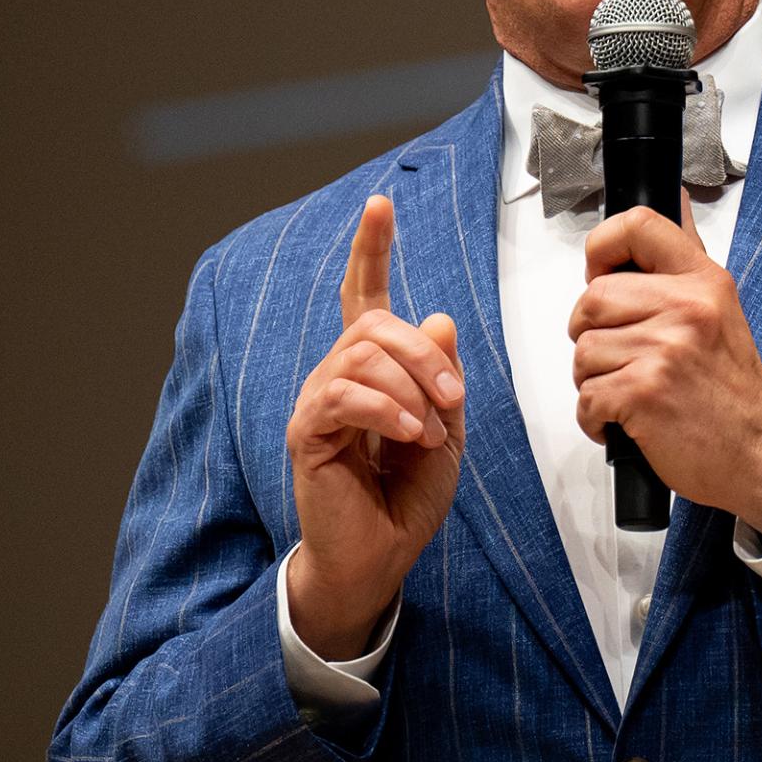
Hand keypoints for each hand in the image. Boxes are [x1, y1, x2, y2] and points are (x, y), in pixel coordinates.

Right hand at [284, 195, 465, 658]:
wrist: (381, 556)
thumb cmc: (406, 497)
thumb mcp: (447, 430)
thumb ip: (444, 376)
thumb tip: (437, 317)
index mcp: (373, 369)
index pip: (365, 296)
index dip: (371, 249)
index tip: (380, 205)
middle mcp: (339, 375)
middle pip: (376, 324)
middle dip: (424, 354)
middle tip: (453, 398)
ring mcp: (319, 401)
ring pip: (363, 356)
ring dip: (411, 389)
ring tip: (427, 431)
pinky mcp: (308, 432)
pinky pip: (344, 395)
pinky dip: (386, 410)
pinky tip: (406, 435)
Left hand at [570, 197, 761, 544]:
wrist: (759, 454)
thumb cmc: (732, 391)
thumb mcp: (722, 311)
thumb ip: (688, 259)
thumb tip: (678, 198)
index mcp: (705, 282)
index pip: (638, 226)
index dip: (602, 248)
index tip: (602, 275)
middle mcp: (688, 308)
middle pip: (592, 299)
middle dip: (593, 336)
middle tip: (623, 358)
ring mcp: (666, 349)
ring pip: (583, 352)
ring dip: (596, 382)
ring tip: (633, 393)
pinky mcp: (645, 392)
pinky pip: (586, 397)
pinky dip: (597, 418)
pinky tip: (628, 420)